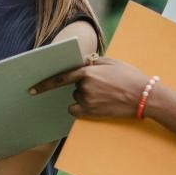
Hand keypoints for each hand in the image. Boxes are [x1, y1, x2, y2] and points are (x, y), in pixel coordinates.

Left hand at [30, 57, 149, 118]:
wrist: (143, 96)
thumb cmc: (128, 77)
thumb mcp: (111, 62)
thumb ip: (92, 62)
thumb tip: (79, 63)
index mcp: (87, 71)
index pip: (60, 77)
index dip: (44, 84)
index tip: (32, 89)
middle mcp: (85, 86)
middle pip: (73, 87)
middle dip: (82, 85)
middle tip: (102, 86)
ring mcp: (88, 101)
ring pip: (76, 98)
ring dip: (85, 96)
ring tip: (105, 95)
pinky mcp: (92, 113)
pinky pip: (76, 111)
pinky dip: (81, 108)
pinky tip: (95, 105)